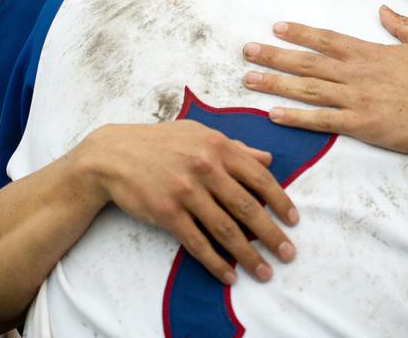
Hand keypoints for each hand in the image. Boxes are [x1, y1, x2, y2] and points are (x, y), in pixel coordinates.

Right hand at [77, 120, 298, 284]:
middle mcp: (206, 169)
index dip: (280, 201)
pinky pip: (197, 243)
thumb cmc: (160, 142)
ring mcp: (186, 192)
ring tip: (264, 271)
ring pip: (225, 230)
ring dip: (248, 255)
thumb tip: (267, 160)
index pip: (260, 178)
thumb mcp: (200, 134)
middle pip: (248, 207)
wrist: (114, 154)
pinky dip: (216, 262)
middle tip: (288, 253)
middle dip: (272, 234)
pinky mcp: (167, 213)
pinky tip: (229, 275)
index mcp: (219, 147)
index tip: (294, 220)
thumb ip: (236, 147)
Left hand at [242, 5, 407, 154]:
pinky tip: (273, 114)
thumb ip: (401, 25)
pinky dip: (295, 117)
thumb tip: (382, 10)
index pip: (326, 40)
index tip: (277, 28)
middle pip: (307, 62)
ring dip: (275, 83)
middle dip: (274, 55)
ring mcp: (357, 99)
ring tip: (249, 79)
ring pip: (307, 88)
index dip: (299, 34)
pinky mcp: (362, 125)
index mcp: (371, 53)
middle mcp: (357, 73)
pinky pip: (321, 120)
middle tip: (246, 51)